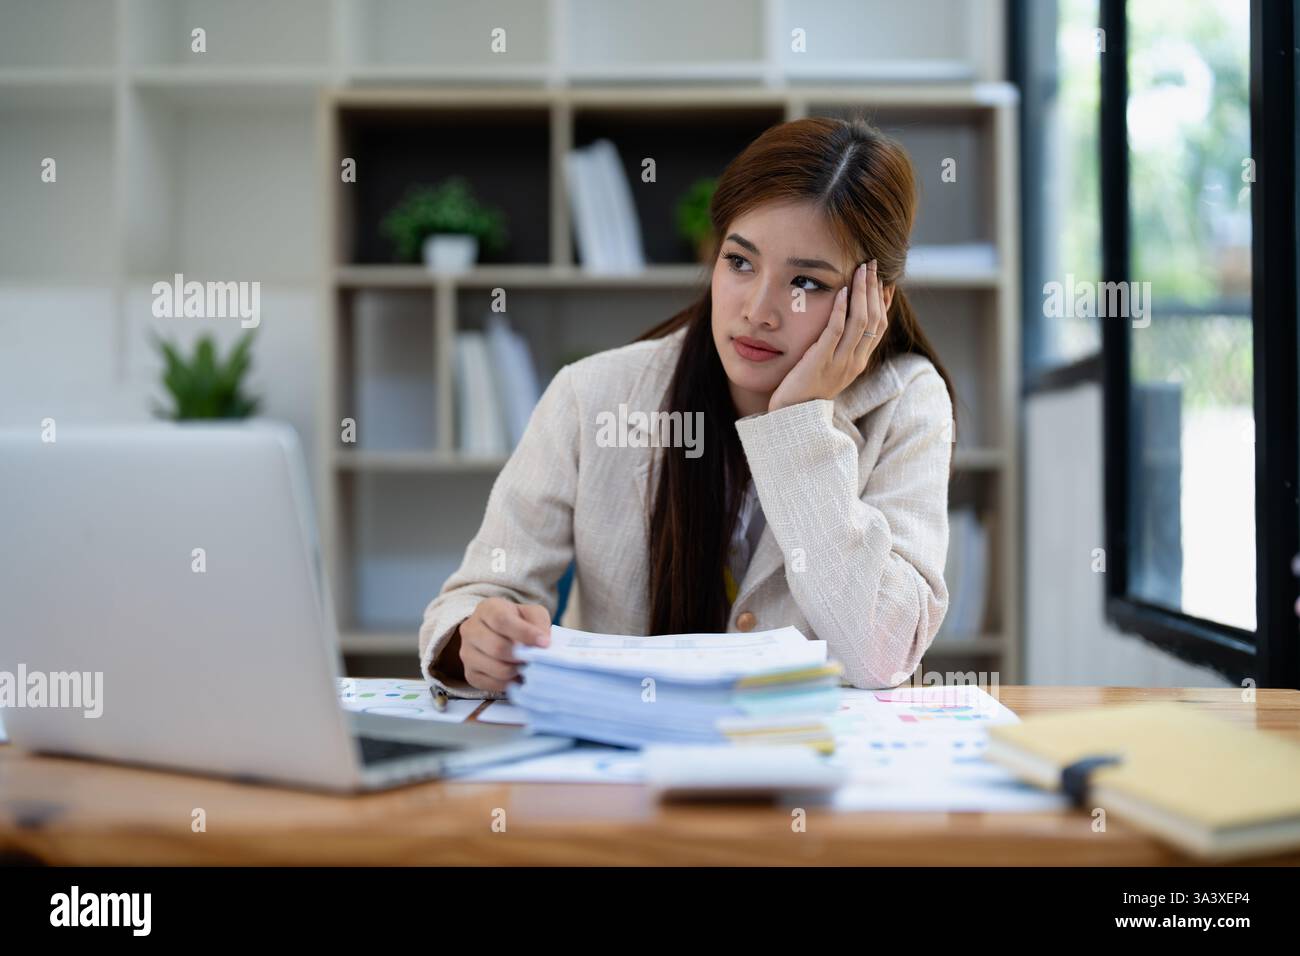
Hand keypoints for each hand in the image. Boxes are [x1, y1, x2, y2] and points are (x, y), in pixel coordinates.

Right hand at [457, 597, 550, 692]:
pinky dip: (510, 683)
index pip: (502, 620)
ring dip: (518, 671)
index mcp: (486, 609)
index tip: (544, 643)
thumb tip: (542, 643)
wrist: (499, 634)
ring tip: (528, 666)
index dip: (524, 633)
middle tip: (537, 659)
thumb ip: (539, 623)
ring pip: (496, 668)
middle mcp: (470, 629)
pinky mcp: (469, 673)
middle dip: (522, 656)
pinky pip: (492, 684)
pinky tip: (518, 675)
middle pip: (497, 647)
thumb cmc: (518, 621)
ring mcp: (466, 652)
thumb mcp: (532, 613)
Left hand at [768, 259, 888, 412]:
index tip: (883, 279)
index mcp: (859, 361)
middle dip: (874, 288)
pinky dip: (841, 309)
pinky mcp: (822, 361)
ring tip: (861, 269)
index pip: (880, 326)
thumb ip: (837, 346)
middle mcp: (855, 361)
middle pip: (874, 319)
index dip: (883, 300)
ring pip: (861, 321)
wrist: (793, 417)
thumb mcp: (828, 366)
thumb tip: (839, 322)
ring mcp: (841, 362)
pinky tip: (842, 291)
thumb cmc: (806, 390)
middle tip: (872, 264)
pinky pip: (836, 331)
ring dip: (862, 292)